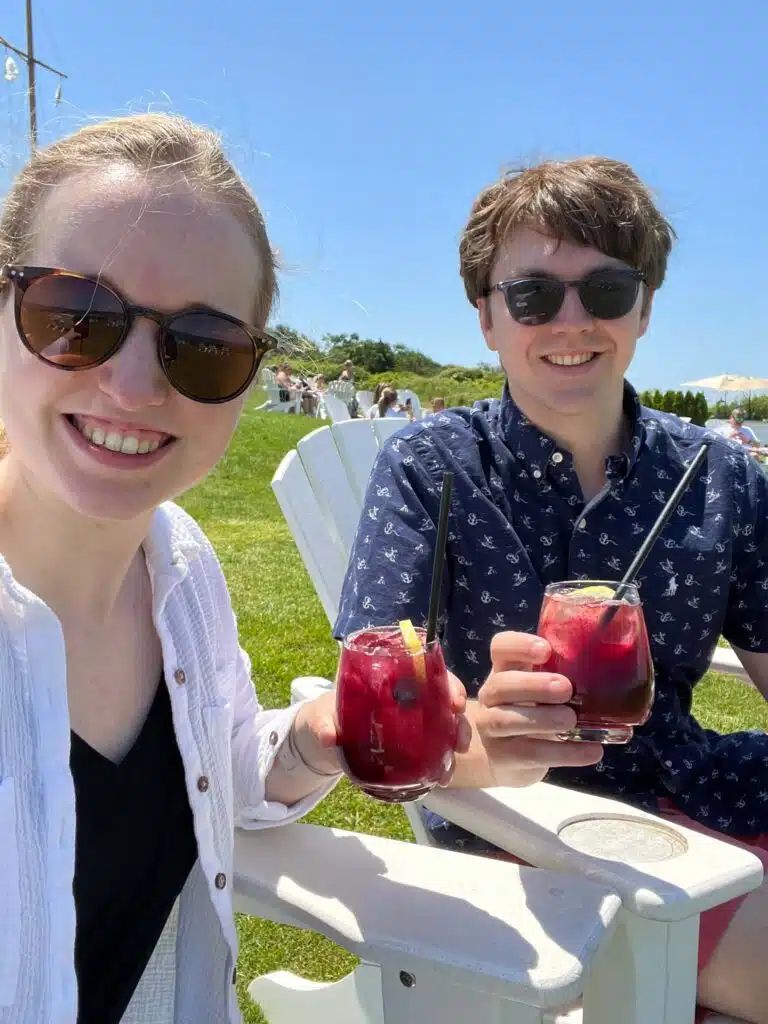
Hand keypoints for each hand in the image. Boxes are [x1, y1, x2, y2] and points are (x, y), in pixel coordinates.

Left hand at [293, 679, 471, 782]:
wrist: (324, 736)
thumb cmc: (327, 714)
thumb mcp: (323, 716)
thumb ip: (324, 724)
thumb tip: (329, 736)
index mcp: (391, 680)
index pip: (428, 671)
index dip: (447, 682)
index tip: (455, 701)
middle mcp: (408, 698)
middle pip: (444, 699)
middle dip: (459, 717)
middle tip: (459, 738)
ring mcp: (412, 722)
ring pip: (445, 725)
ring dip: (455, 741)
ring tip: (452, 763)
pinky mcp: (411, 745)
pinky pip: (434, 750)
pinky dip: (441, 763)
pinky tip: (442, 777)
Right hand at [475, 631, 602, 785]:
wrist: (503, 757)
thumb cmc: (532, 711)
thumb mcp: (539, 690)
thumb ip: (563, 677)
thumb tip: (617, 672)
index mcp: (504, 671)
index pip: (501, 648)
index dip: (520, 645)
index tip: (546, 650)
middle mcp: (492, 697)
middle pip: (501, 685)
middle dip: (533, 685)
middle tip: (566, 688)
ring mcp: (491, 728)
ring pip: (507, 720)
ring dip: (543, 719)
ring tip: (571, 719)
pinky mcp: (503, 758)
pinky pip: (530, 754)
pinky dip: (564, 753)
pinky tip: (592, 751)